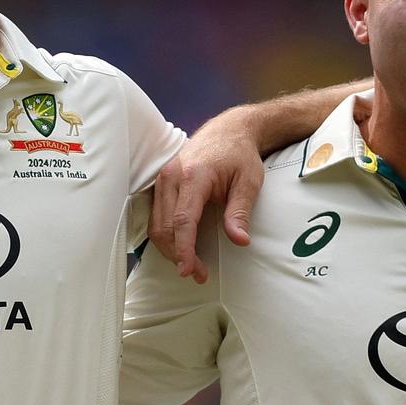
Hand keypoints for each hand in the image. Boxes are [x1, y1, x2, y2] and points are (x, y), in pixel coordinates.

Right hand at [150, 110, 262, 283]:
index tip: (190, 270)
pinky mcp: (161, 182)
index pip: (183, 220)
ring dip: (169, 248)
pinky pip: (156, 215)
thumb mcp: (249, 182)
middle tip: (198, 274)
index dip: (184, 249)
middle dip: (178, 255)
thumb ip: (240, 212)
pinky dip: (165, 235)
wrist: (228, 130)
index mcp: (194, 175)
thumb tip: (239, 240)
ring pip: (156, 223)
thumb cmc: (239, 155)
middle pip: (165, 226)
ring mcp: (163, 178)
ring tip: (191, 264)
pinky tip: (180, 246)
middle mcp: (172, 176)